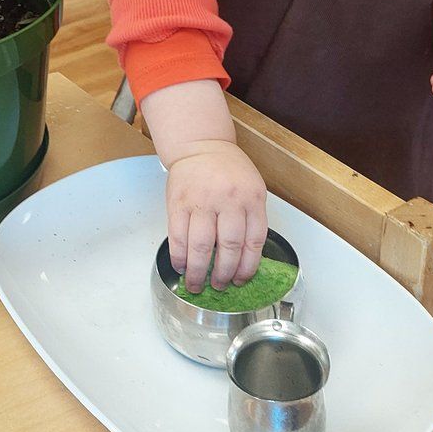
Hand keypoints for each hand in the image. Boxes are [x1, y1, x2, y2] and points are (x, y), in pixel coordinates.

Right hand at [166, 141, 267, 293]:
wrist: (201, 145)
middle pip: (229, 247)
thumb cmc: (228, 170)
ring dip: (198, 271)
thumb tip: (243, 260)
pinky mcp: (178, 203)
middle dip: (223, 274)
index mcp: (252, 198)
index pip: (254, 241)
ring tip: (197, 284)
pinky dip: (179, 257)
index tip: (240, 280)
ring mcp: (202, 201)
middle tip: (219, 286)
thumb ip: (250, 219)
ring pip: (201, 247)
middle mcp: (228, 200)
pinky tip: (181, 266)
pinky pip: (178, 237)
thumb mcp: (252, 188)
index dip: (247, 267)